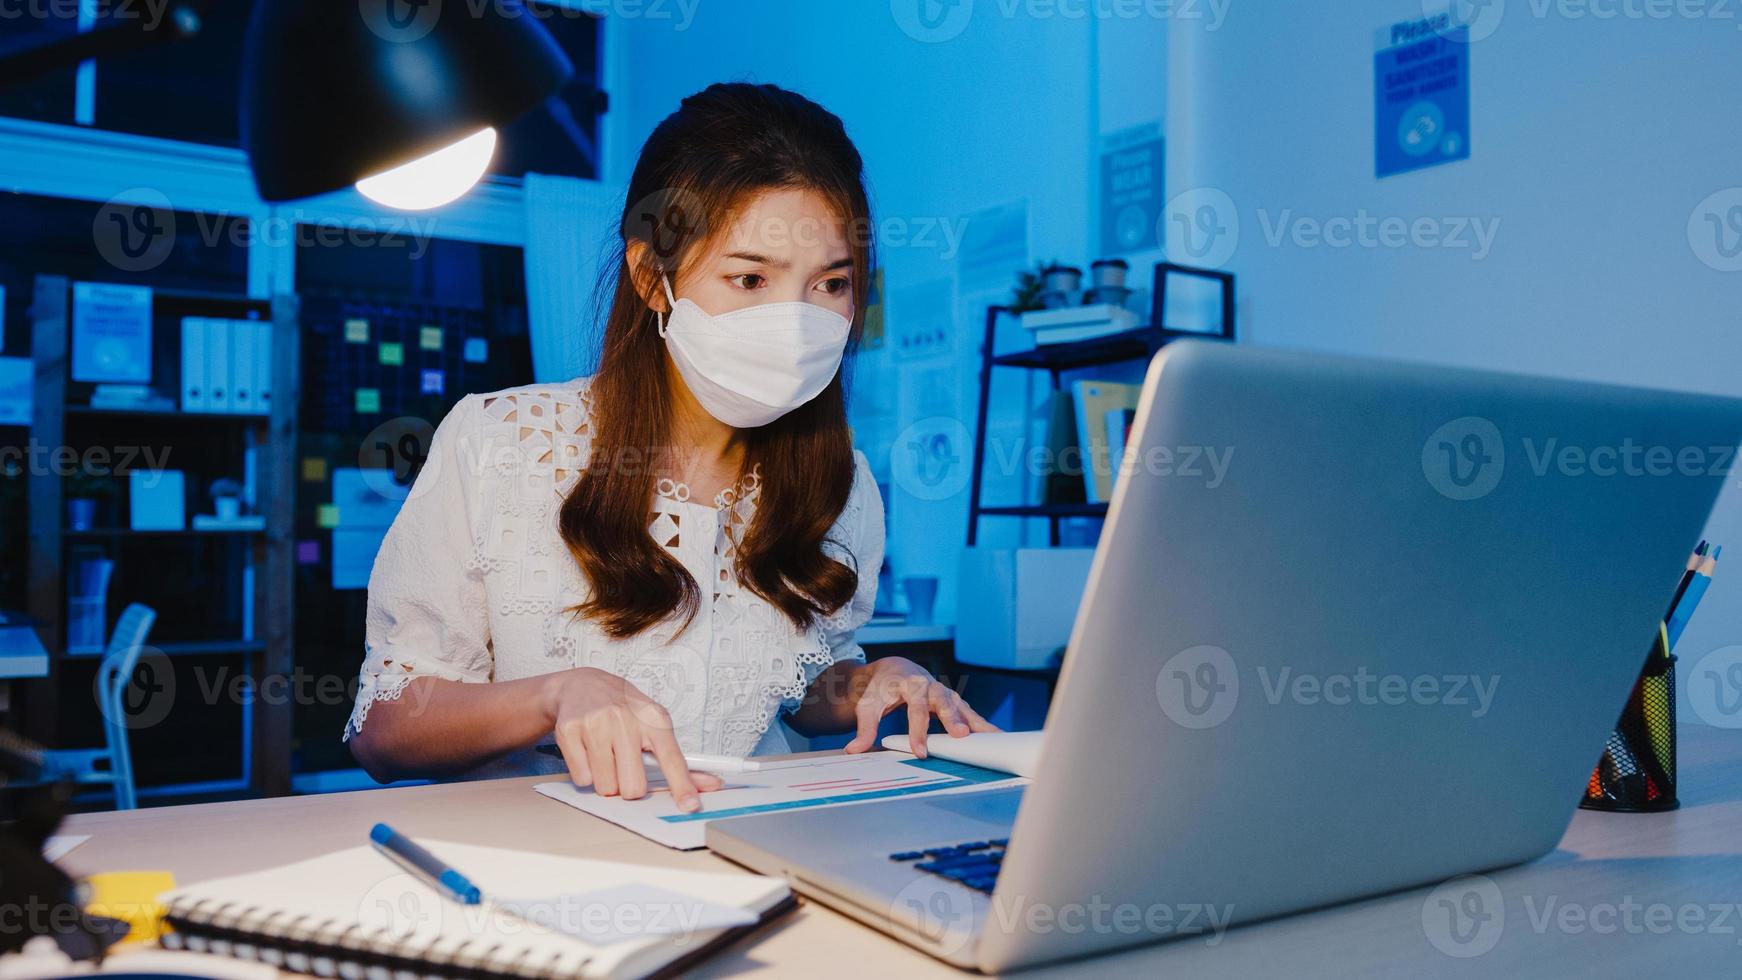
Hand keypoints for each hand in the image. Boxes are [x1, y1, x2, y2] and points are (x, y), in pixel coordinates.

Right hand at [542, 667, 722, 811]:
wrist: (582, 684)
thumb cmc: (623, 709)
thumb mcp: (654, 725)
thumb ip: (679, 760)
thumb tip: (711, 783)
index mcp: (653, 719)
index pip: (672, 758)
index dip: (682, 785)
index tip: (690, 805)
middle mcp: (625, 719)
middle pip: (633, 787)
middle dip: (629, 788)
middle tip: (624, 768)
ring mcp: (596, 723)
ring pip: (606, 787)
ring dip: (606, 780)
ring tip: (605, 755)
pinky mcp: (570, 730)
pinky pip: (582, 779)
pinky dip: (585, 773)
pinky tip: (587, 750)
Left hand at [842, 657, 998, 757]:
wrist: (896, 670)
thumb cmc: (881, 689)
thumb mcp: (868, 705)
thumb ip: (864, 728)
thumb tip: (854, 750)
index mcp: (909, 684)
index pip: (914, 708)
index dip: (917, 730)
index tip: (921, 752)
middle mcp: (931, 686)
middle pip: (944, 702)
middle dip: (952, 719)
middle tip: (960, 736)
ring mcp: (945, 693)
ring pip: (962, 707)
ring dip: (976, 723)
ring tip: (993, 739)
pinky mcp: (954, 702)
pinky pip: (970, 713)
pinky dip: (983, 725)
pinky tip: (998, 738)